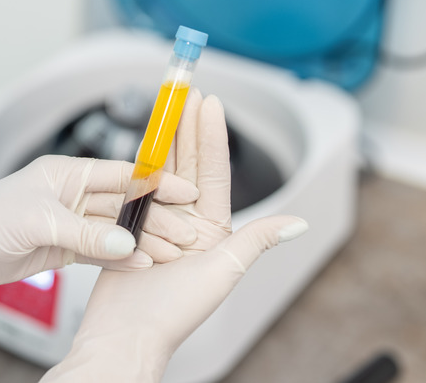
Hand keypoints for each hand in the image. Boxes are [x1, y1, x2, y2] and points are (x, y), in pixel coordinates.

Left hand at [0, 156, 197, 306]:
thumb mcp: (39, 222)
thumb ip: (87, 233)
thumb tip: (130, 245)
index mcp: (66, 173)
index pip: (122, 173)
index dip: (156, 182)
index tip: (186, 190)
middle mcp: (71, 195)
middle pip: (124, 204)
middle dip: (156, 217)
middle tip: (187, 231)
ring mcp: (68, 223)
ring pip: (116, 230)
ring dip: (143, 240)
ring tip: (173, 253)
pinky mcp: (62, 248)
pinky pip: (100, 252)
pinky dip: (121, 259)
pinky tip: (143, 265)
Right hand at [41, 92, 308, 381]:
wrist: (127, 332)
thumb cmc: (175, 310)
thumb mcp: (225, 271)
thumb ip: (258, 240)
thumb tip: (298, 224)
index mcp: (211, 229)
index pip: (214, 172)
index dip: (212, 136)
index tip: (211, 104)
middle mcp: (184, 223)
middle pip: (187, 165)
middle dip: (187, 128)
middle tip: (186, 94)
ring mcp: (156, 225)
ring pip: (161, 173)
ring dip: (164, 140)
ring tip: (165, 110)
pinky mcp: (129, 230)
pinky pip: (135, 193)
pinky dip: (137, 167)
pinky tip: (138, 146)